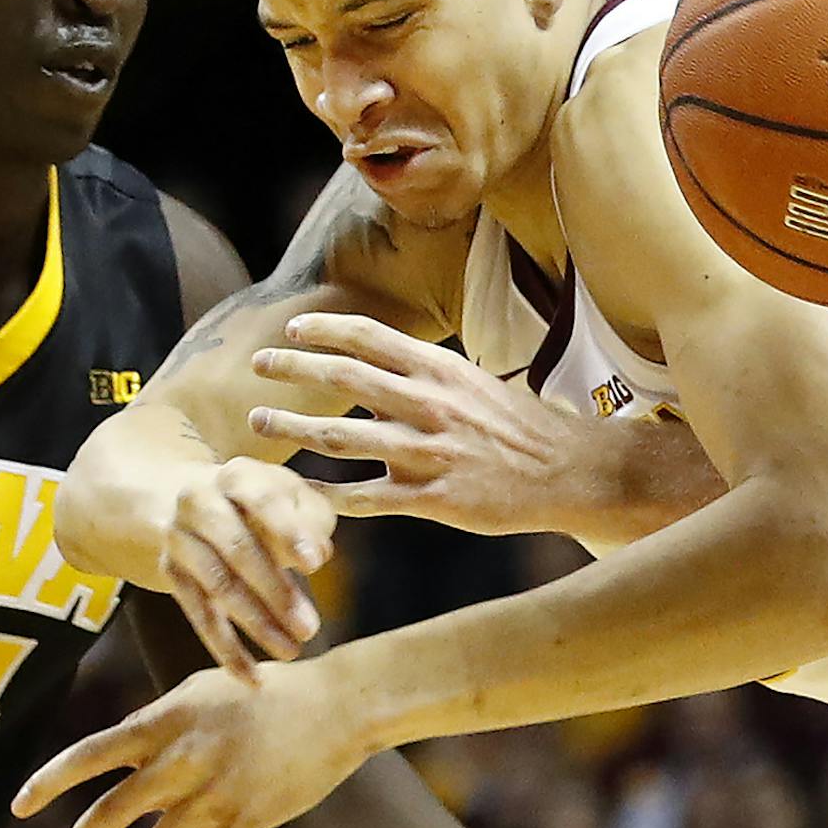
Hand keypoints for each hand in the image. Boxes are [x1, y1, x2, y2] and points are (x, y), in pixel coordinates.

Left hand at [12, 658, 368, 827]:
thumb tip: (123, 743)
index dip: (48, 781)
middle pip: (109, 814)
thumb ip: (161, 717)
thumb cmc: (275, 689)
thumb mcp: (207, 688)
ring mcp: (214, 794)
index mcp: (166, 722)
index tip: (20, 806)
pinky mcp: (248, 820)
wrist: (342, 704)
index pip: (89, 754)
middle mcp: (182, 760)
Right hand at [158, 456, 330, 677]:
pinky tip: (251, 677)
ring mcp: (179, 539)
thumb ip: (313, 519)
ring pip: (216, 586)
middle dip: (275, 591)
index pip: (263, 500)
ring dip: (255, 623)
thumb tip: (317, 556)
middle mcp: (199, 502)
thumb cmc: (265, 501)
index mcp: (237, 475)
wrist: (192, 498)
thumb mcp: (293, 495)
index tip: (316, 565)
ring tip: (291, 650)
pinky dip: (225, 649)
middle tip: (309, 628)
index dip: (289, 531)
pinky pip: (197, 616)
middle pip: (237, 550)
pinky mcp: (170, 573)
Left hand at [249, 312, 591, 536]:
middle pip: (344, 378)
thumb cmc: (521, 426)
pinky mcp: (433, 498)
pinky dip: (326, 495)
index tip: (292, 330)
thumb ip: (425, 375)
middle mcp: (431, 405)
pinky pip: (365, 497)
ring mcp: (430, 453)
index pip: (370, 336)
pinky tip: (299, 491)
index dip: (324, 329)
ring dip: (293, 429)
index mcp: (442, 371)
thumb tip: (375, 359)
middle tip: (257, 367)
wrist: (570, 471)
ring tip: (258, 424)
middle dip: (292, 370)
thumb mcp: (476, 384)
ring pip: (342, 437)